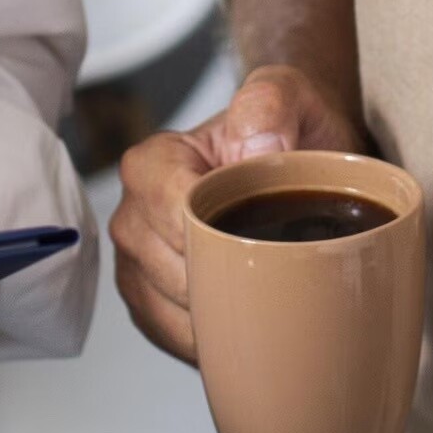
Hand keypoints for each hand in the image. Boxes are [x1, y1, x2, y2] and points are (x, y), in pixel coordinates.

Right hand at [111, 63, 370, 364]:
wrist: (299, 165)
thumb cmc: (289, 132)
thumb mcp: (291, 96)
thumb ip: (269, 102)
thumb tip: (255, 148)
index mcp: (153, 162)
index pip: (169, 209)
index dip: (216, 229)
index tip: (261, 235)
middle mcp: (133, 215)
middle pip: (167, 268)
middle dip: (225, 275)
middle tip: (280, 269)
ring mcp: (137, 264)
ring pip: (167, 308)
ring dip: (219, 310)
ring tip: (268, 293)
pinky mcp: (150, 306)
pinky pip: (171, 336)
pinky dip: (211, 337)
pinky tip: (247, 319)